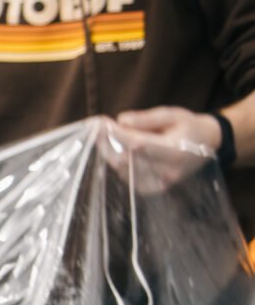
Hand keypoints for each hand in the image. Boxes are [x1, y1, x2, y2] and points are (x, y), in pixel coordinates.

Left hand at [103, 107, 220, 192]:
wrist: (208, 144)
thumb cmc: (188, 126)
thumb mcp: (172, 115)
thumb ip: (146, 119)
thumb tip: (121, 120)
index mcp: (175, 151)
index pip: (138, 145)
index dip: (116, 134)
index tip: (101, 122)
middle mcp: (167, 172)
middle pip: (125, 160)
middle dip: (106, 143)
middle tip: (96, 128)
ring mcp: (160, 183)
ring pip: (122, 169)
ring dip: (109, 152)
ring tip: (105, 135)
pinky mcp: (153, 189)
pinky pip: (127, 176)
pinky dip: (118, 162)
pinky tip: (117, 149)